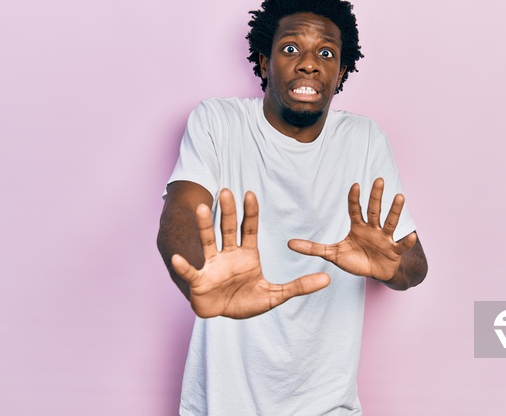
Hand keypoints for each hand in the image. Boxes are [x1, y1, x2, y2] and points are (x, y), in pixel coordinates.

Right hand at [171, 189, 329, 318]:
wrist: (224, 315)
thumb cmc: (247, 301)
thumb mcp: (276, 296)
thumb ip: (300, 286)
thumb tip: (327, 279)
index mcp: (246, 255)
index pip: (249, 228)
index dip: (250, 212)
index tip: (250, 193)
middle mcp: (228, 255)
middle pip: (228, 228)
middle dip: (228, 210)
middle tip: (227, 190)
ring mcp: (212, 266)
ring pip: (207, 241)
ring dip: (204, 225)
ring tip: (201, 208)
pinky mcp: (199, 281)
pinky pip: (191, 272)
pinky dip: (184, 266)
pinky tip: (178, 258)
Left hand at [288, 178, 416, 281]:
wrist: (375, 272)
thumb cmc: (355, 259)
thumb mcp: (332, 254)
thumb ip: (312, 248)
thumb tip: (289, 243)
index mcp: (358, 227)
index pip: (355, 210)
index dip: (355, 199)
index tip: (355, 185)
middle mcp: (373, 228)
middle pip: (374, 210)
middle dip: (376, 196)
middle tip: (379, 180)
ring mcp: (385, 238)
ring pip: (390, 222)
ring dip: (395, 210)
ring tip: (400, 196)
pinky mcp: (394, 251)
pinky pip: (401, 245)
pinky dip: (407, 241)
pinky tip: (411, 235)